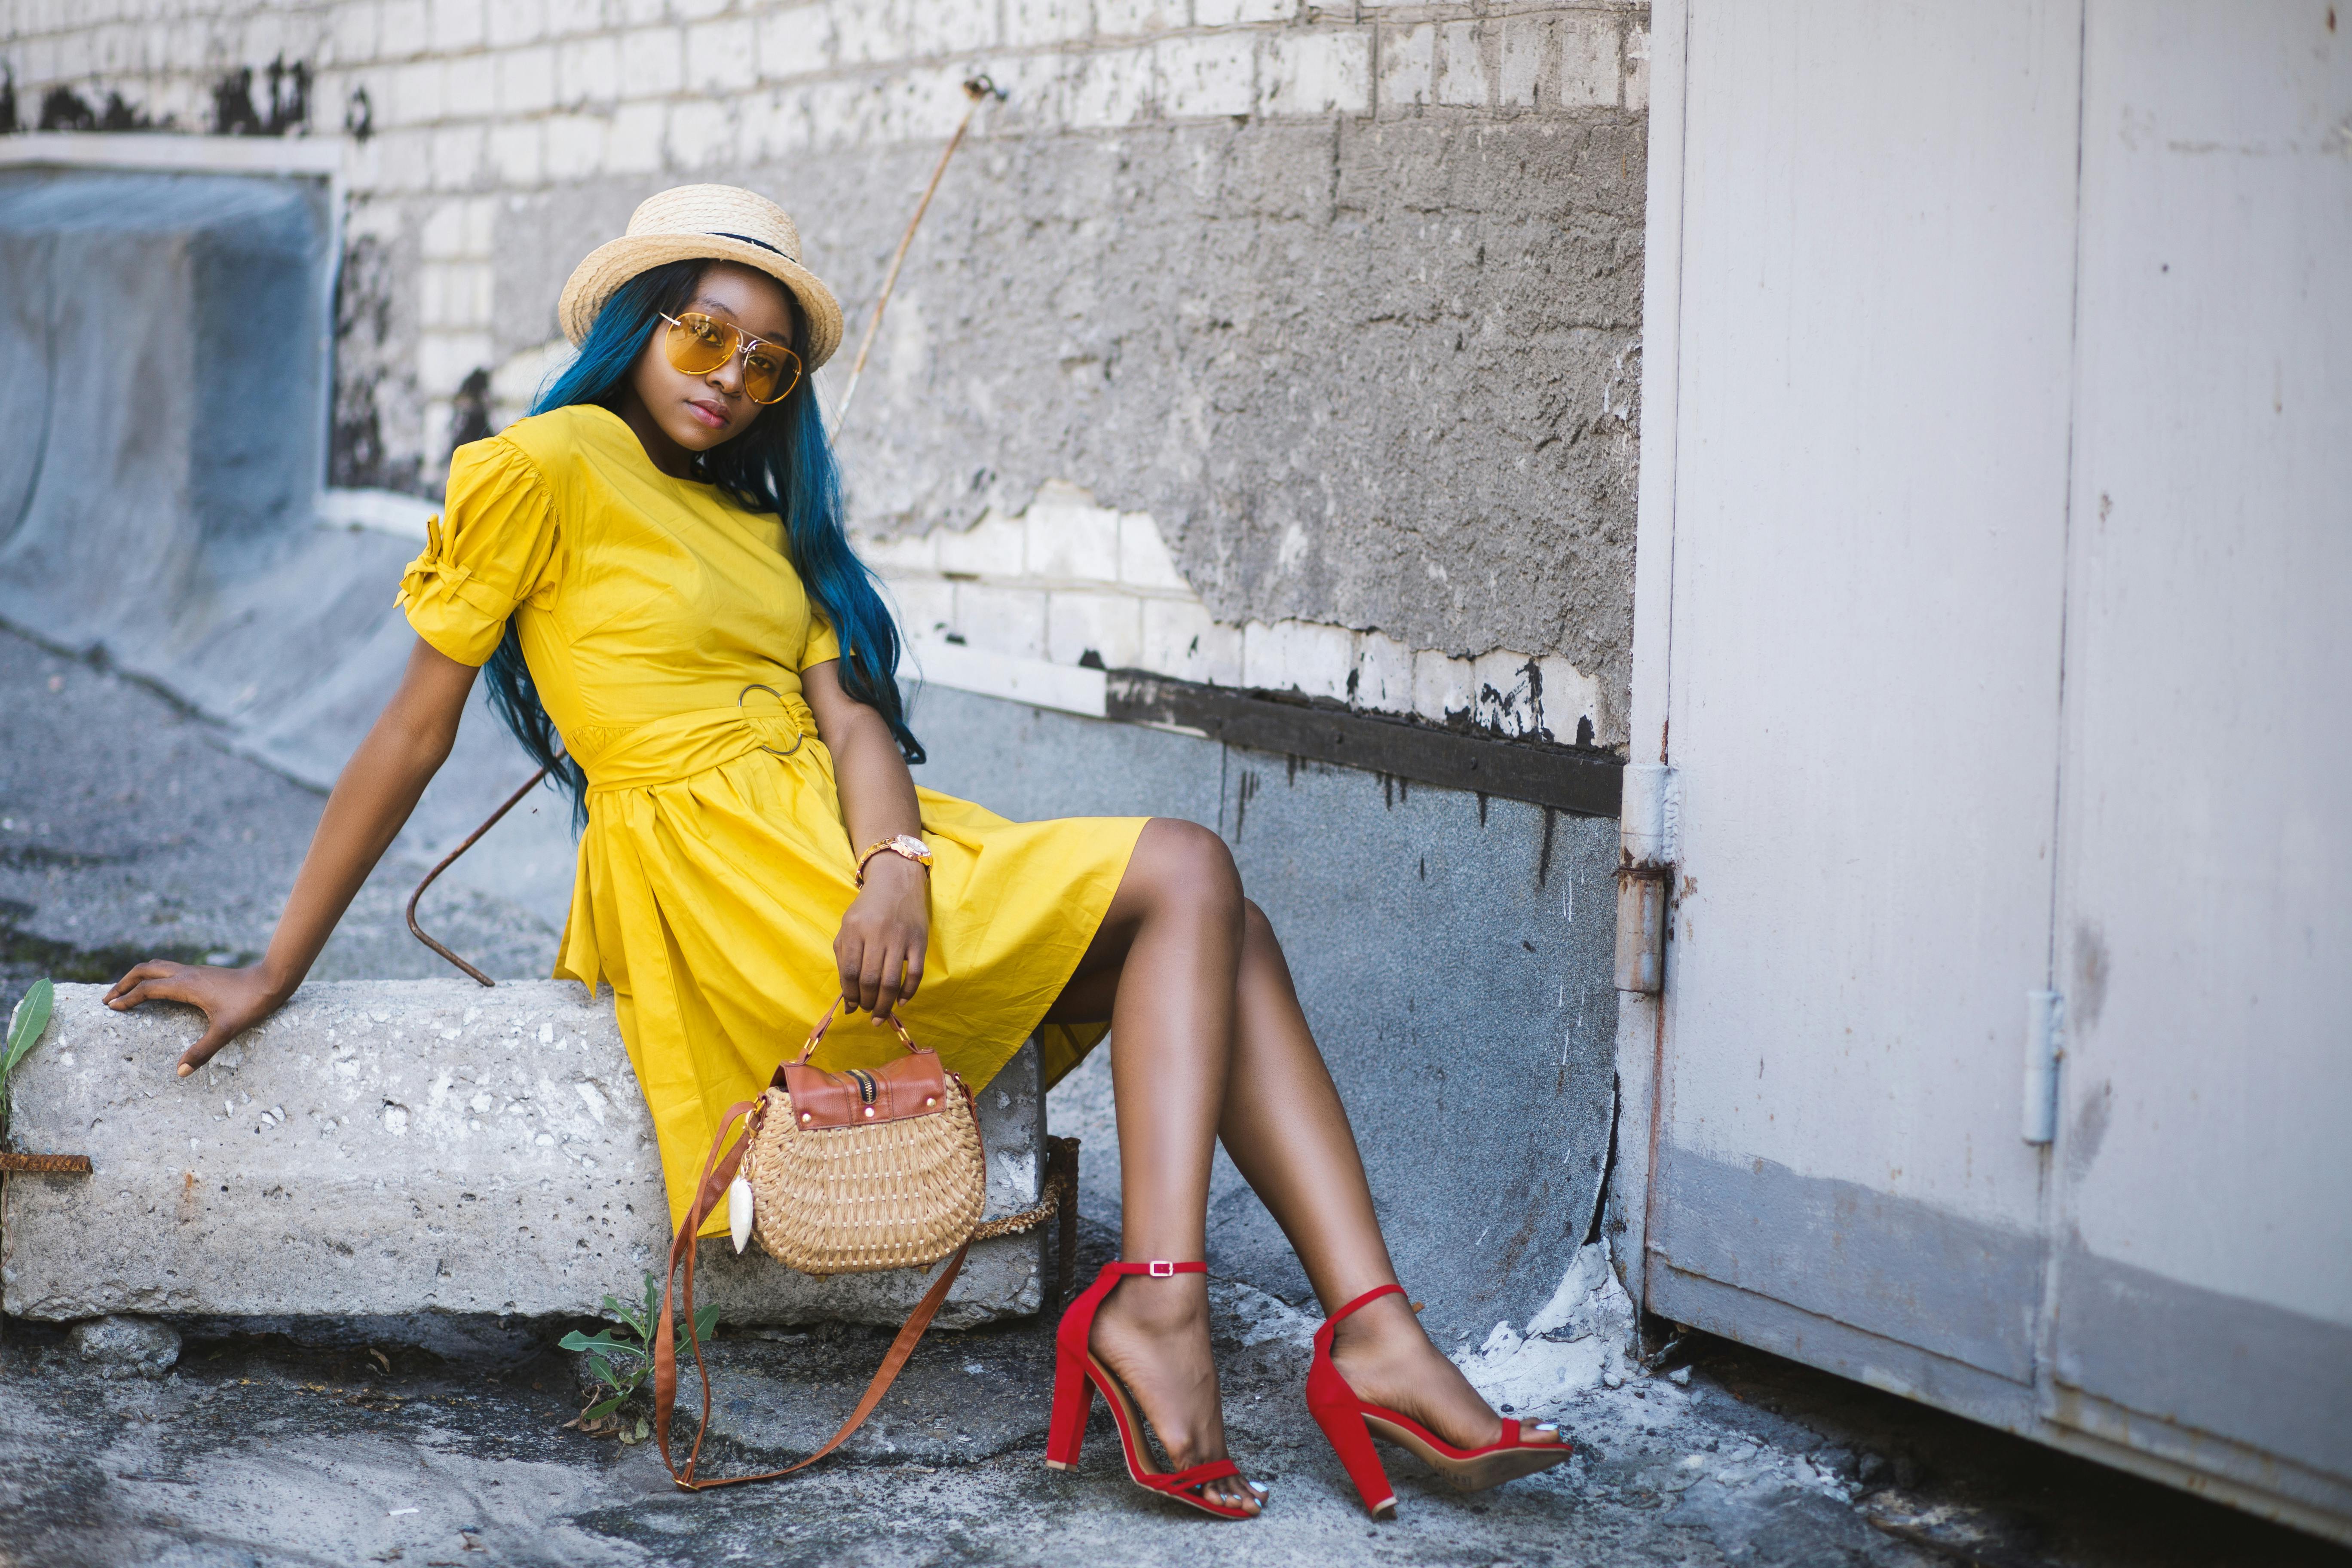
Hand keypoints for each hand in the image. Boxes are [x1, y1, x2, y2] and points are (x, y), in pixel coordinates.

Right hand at [105, 961, 288, 1075]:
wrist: (272, 980)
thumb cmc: (250, 1004)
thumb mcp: (227, 1030)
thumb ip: (203, 1051)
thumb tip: (180, 1072)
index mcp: (185, 985)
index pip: (147, 989)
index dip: (127, 999)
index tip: (111, 1009)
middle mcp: (186, 973)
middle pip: (145, 970)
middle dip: (124, 983)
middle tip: (108, 1000)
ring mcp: (194, 970)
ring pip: (157, 966)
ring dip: (138, 977)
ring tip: (124, 992)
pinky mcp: (201, 972)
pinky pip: (169, 969)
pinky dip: (154, 976)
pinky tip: (155, 989)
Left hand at [833, 855, 928, 1019]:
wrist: (897, 880)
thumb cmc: (868, 907)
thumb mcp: (848, 925)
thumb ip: (843, 957)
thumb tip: (847, 999)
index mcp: (855, 930)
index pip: (850, 972)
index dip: (850, 995)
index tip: (852, 1006)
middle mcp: (877, 934)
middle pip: (870, 980)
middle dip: (867, 1003)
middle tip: (868, 1011)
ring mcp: (900, 938)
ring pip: (892, 982)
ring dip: (885, 1004)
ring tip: (880, 1014)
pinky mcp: (919, 940)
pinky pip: (915, 974)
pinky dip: (908, 992)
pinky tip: (900, 1001)